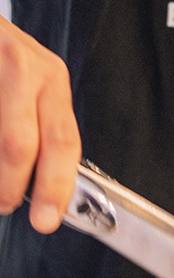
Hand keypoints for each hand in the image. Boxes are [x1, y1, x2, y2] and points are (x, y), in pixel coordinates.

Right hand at [0, 14, 80, 231]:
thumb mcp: (31, 86)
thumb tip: (46, 188)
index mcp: (51, 80)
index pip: (64, 140)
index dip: (56, 185)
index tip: (49, 217)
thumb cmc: (5, 61)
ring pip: (2, 136)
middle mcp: (26, 68)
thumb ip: (41, 129)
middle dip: (15, 183)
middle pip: (22, 141)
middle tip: (7, 205)